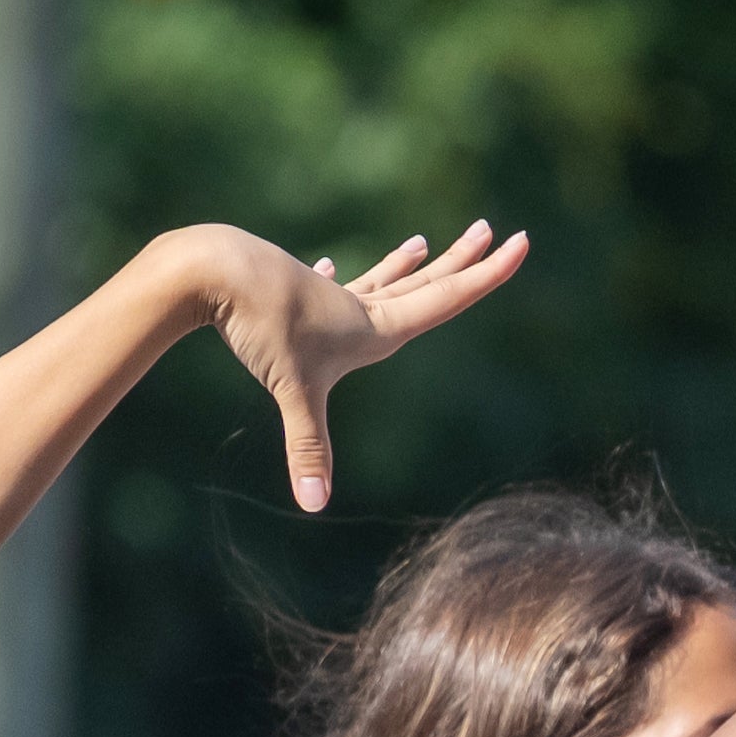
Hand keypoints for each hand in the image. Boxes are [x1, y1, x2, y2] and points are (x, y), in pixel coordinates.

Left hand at [173, 220, 529, 515]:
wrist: (214, 270)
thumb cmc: (261, 325)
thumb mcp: (292, 391)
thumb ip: (308, 449)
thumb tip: (314, 506)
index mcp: (377, 326)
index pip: (447, 298)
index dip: (489, 275)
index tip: (521, 243)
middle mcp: (361, 309)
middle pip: (425, 282)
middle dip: (463, 260)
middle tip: (493, 230)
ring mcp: (328, 298)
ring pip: (380, 280)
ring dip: (407, 265)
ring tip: (424, 243)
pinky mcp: (295, 292)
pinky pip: (329, 286)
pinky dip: (338, 278)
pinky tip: (329, 267)